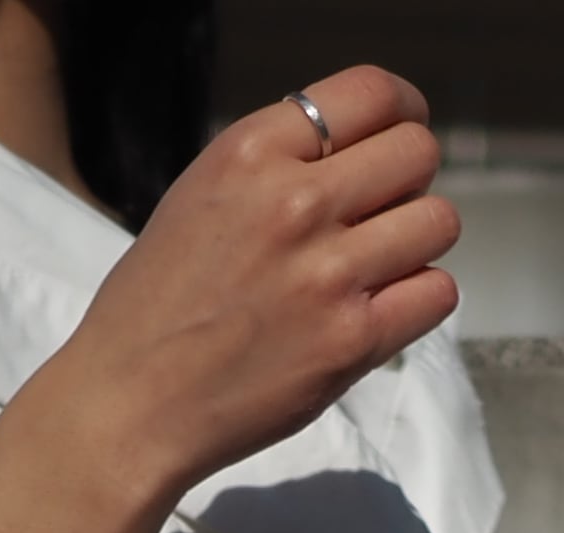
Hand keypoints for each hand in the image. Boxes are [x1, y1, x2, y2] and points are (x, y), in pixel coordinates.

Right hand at [0, 68, 458, 532]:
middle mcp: (295, 202)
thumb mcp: (200, 199)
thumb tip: (349, 156)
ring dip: (418, 244)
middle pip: (417, 153)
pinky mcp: (350, 341)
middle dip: (409, 182)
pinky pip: (436, 294)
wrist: (126, 408)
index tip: (397, 138)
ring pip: (437, 222)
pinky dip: (418, 302)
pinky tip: (379, 315)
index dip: (402, 112)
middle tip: (380, 218)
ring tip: (376, 272)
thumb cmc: (153, 312)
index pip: (373, 93)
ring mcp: (327, 274)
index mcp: (252, 152)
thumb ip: (274, 168)